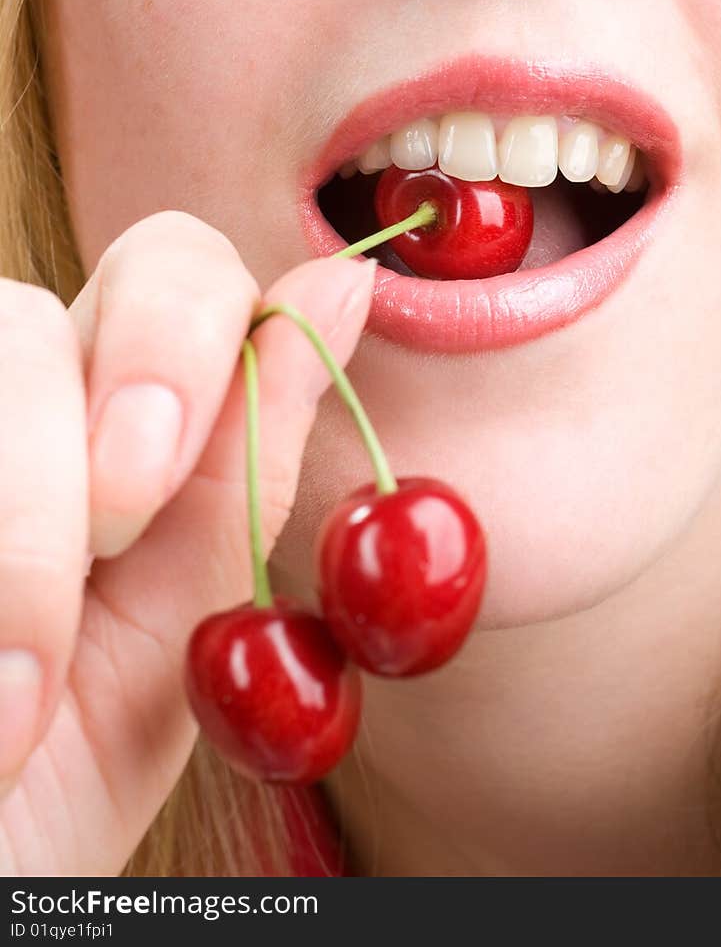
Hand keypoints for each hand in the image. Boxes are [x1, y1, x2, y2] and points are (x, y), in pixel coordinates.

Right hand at [0, 211, 374, 874]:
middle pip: (28, 308)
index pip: (168, 269)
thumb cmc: (53, 793)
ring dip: (17, 528)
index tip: (157, 481)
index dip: (178, 339)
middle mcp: (5, 413)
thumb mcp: (176, 639)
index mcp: (104, 429)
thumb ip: (246, 467)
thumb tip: (344, 288)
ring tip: (15, 698)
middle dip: (78, 435)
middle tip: (106, 547)